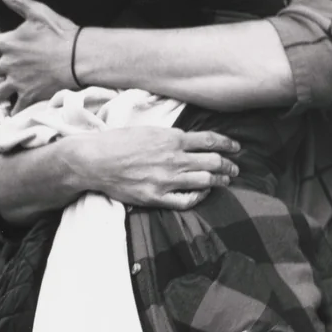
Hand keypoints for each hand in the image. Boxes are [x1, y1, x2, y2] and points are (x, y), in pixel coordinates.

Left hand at [0, 0, 78, 108]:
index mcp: (8, 42)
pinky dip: (14, 109)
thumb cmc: (61, 32)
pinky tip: (21, 105)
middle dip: (5, 67)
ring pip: (1, 88)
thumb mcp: (37, 11)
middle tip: (21, 66)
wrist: (81, 57)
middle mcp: (8, 63)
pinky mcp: (29, 96)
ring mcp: (18, 82)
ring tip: (21, 84)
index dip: (4, 45)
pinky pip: (14, 108)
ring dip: (7, 87)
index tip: (16, 47)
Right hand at [75, 127, 241, 209]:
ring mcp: (166, 179)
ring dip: (220, 181)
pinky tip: (203, 193)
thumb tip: (190, 141)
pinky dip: (200, 197)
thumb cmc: (118, 142)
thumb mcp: (149, 131)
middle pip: (213, 162)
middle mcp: (173, 158)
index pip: (210, 141)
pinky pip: (187, 200)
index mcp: (171, 138)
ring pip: (205, 181)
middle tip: (235, 168)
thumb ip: (171, 137)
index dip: (228, 145)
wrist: (95, 160)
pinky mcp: (156, 196)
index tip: (236, 148)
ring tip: (225, 181)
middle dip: (229, 165)